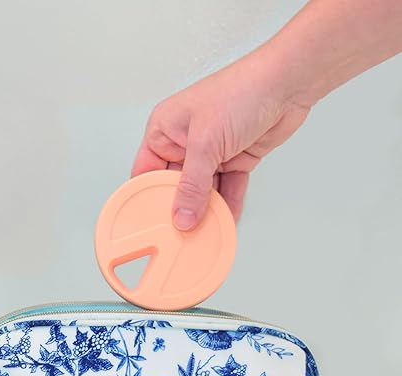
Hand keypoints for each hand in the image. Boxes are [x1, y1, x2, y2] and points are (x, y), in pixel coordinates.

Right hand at [131, 54, 310, 229]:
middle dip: (180, 208)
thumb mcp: (205, 143)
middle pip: (175, 186)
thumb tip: (182, 216)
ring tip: (204, 231)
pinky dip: (227, 204)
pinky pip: (226, 188)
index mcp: (164, 129)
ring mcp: (209, 152)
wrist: (288, 82)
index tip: (151, 223)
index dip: (148, 197)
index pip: (146, 172)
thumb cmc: (242, 90)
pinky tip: (225, 220)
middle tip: (179, 233)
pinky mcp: (233, 159)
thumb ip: (192, 185)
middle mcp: (184, 141)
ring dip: (206, 210)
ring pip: (202, 191)